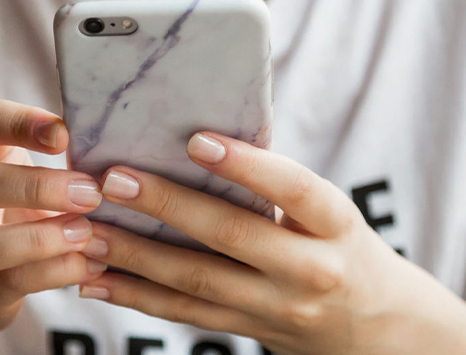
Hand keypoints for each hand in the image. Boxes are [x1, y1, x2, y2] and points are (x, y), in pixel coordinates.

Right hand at [0, 100, 107, 350]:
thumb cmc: (12, 221)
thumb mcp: (28, 186)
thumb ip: (64, 166)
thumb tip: (130, 152)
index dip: (16, 121)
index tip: (64, 134)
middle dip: (34, 186)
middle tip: (90, 194)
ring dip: (38, 239)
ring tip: (85, 233)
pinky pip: (8, 283)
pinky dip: (53, 273)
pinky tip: (89, 265)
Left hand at [76, 132, 438, 354]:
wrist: (378, 327)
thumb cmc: (340, 246)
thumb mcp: (329, 213)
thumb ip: (276, 185)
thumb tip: (196, 134)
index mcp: (335, 225)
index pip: (295, 189)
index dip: (248, 166)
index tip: (197, 140)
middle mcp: (311, 270)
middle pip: (233, 236)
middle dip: (166, 207)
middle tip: (113, 178)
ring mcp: (278, 308)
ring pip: (197, 281)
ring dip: (134, 256)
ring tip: (88, 229)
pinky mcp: (248, 331)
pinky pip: (184, 315)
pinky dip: (134, 295)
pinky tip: (94, 278)